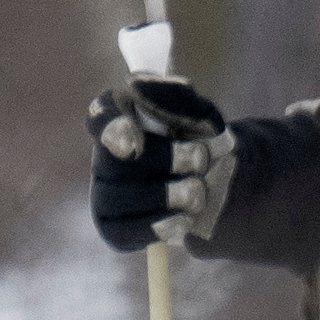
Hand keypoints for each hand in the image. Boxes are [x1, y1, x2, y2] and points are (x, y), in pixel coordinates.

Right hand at [89, 78, 228, 251]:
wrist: (219, 178)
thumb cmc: (201, 136)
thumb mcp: (200, 112)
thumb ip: (175, 96)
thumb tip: (138, 86)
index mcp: (120, 116)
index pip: (101, 116)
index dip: (112, 128)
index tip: (134, 141)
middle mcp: (104, 155)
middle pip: (114, 163)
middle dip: (165, 162)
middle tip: (200, 160)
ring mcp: (105, 193)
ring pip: (117, 200)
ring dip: (169, 195)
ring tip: (198, 190)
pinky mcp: (115, 227)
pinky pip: (126, 232)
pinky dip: (162, 225)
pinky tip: (185, 218)